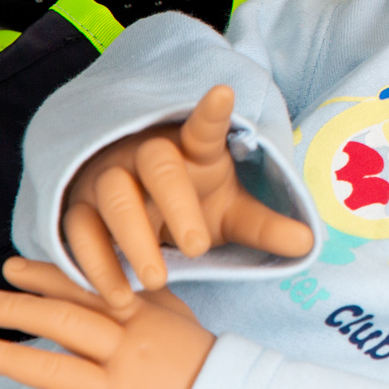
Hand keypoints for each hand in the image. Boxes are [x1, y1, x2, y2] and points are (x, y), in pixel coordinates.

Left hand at [0, 257, 213, 388]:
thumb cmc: (203, 369)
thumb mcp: (180, 321)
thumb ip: (146, 298)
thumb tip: (118, 272)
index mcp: (142, 323)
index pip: (88, 293)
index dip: (47, 279)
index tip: (11, 269)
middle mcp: (127, 354)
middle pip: (66, 325)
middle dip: (20, 311)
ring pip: (57, 372)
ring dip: (10, 359)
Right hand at [64, 83, 311, 305]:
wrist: (132, 212)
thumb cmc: (190, 204)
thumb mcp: (230, 212)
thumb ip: (264, 226)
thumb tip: (310, 242)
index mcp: (193, 150)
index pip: (204, 129)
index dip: (212, 112)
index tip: (223, 93)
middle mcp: (147, 156)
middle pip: (158, 166)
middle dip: (176, 204)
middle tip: (196, 248)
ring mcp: (109, 178)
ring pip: (114, 198)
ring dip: (134, 240)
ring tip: (159, 281)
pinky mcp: (78, 208)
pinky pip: (80, 232)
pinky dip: (96, 264)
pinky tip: (118, 295)